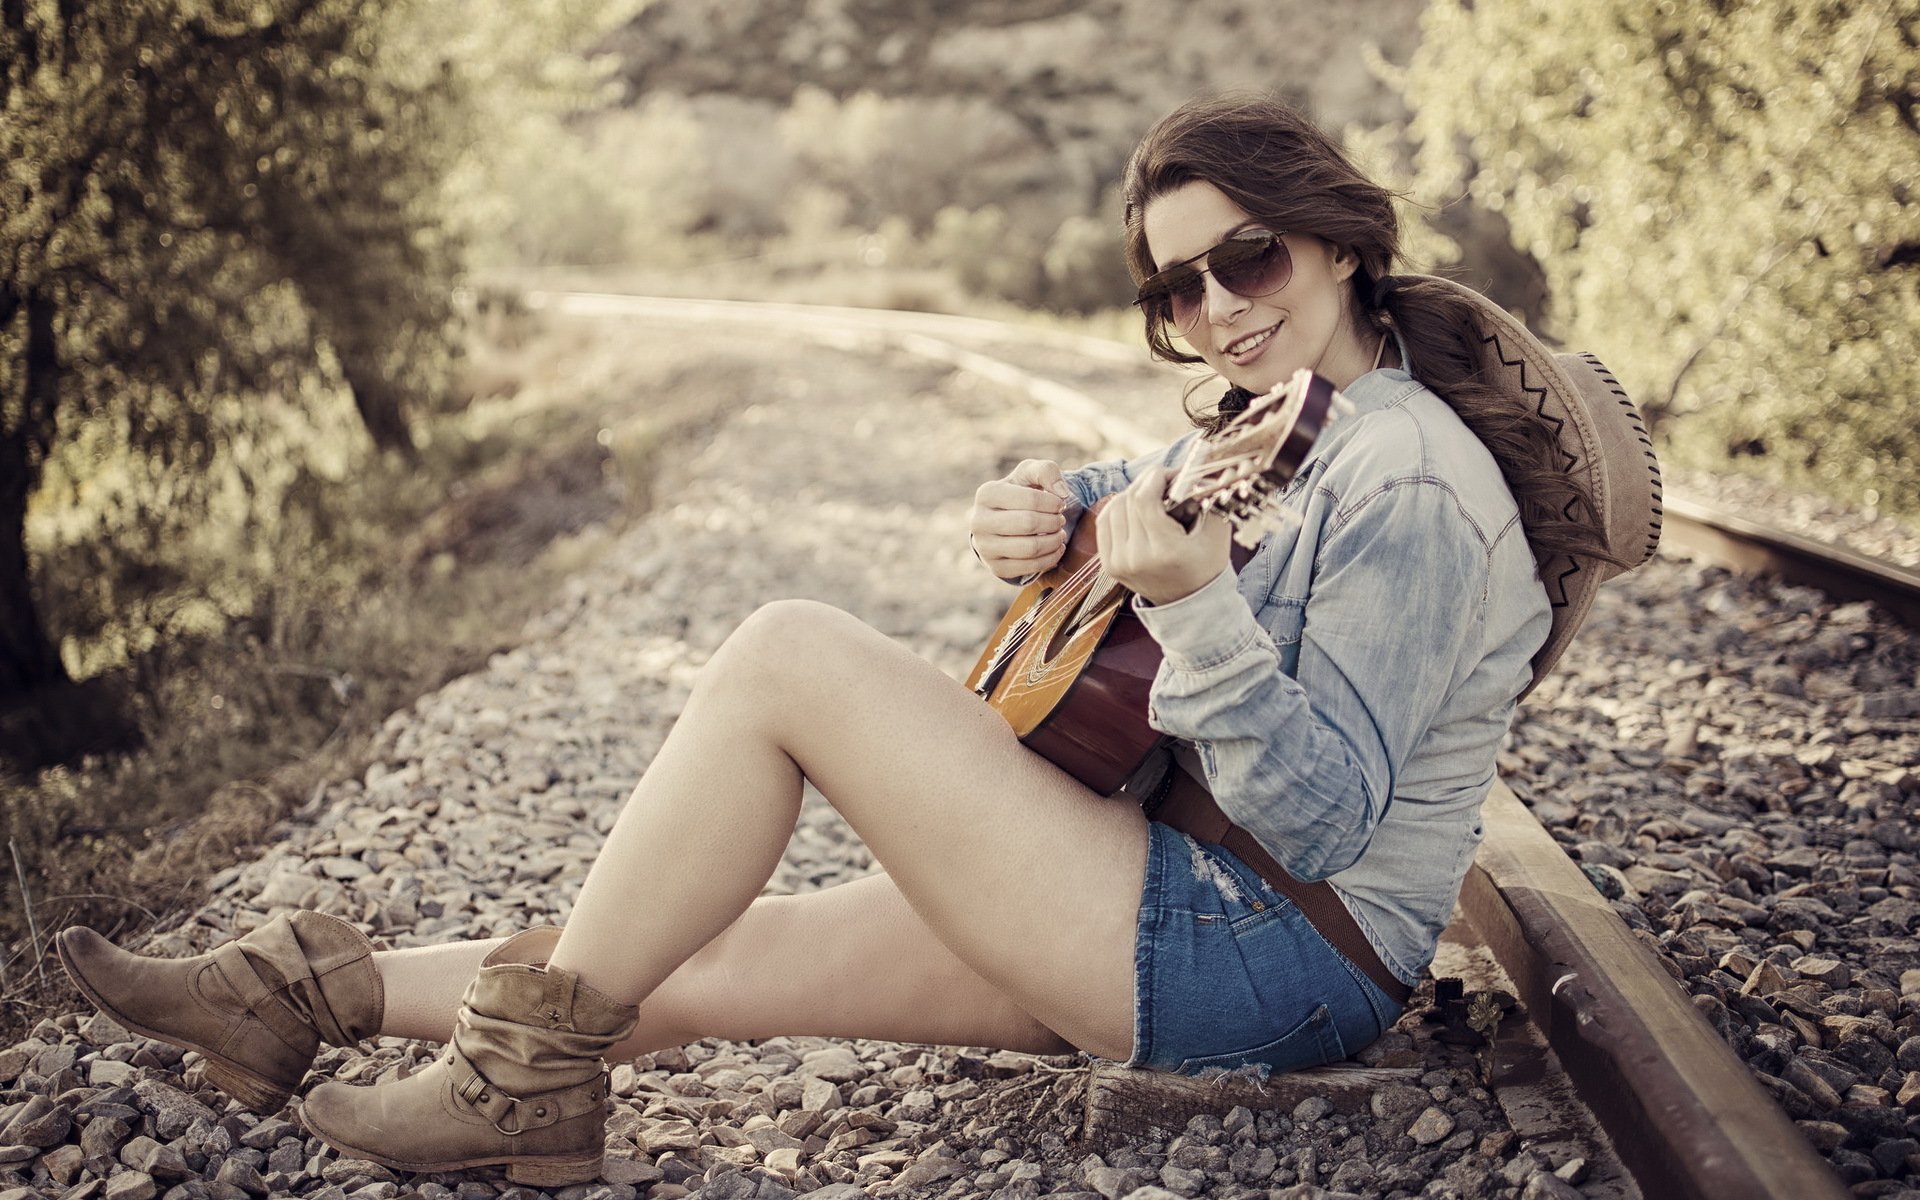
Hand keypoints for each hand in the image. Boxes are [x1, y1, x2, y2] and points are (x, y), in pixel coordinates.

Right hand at [970, 459, 1074, 580]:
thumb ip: (1047, 471)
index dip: (1053, 503)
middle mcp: (979, 521)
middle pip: (1029, 524)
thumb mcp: (1029, 474)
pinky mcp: (996, 567)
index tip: (1060, 504)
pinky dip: (1051, 558)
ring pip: (1030, 548)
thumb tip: (1062, 493)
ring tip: (1059, 533)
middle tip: (1060, 520)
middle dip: (1053, 522)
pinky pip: (1031, 567)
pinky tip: (1056, 547)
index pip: (1030, 500)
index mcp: (986, 494)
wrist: (1001, 521)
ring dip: (1054, 541)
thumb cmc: (1019, 493)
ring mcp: (985, 547)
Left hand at [1097, 465, 1231, 605]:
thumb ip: (1207, 497)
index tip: (1168, 473)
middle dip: (1146, 483)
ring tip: (1150, 496)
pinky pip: (1104, 523)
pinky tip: (1133, 508)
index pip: (1143, 499)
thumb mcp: (1216, 531)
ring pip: (1113, 508)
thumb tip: (1194, 469)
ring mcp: (1118, 563)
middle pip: (1128, 501)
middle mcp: (1136, 558)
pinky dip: (1117, 509)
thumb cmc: (1206, 565)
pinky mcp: (1109, 565)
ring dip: (1131, 495)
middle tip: (1163, 482)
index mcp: (1164, 551)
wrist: (1189, 603)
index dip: (1154, 478)